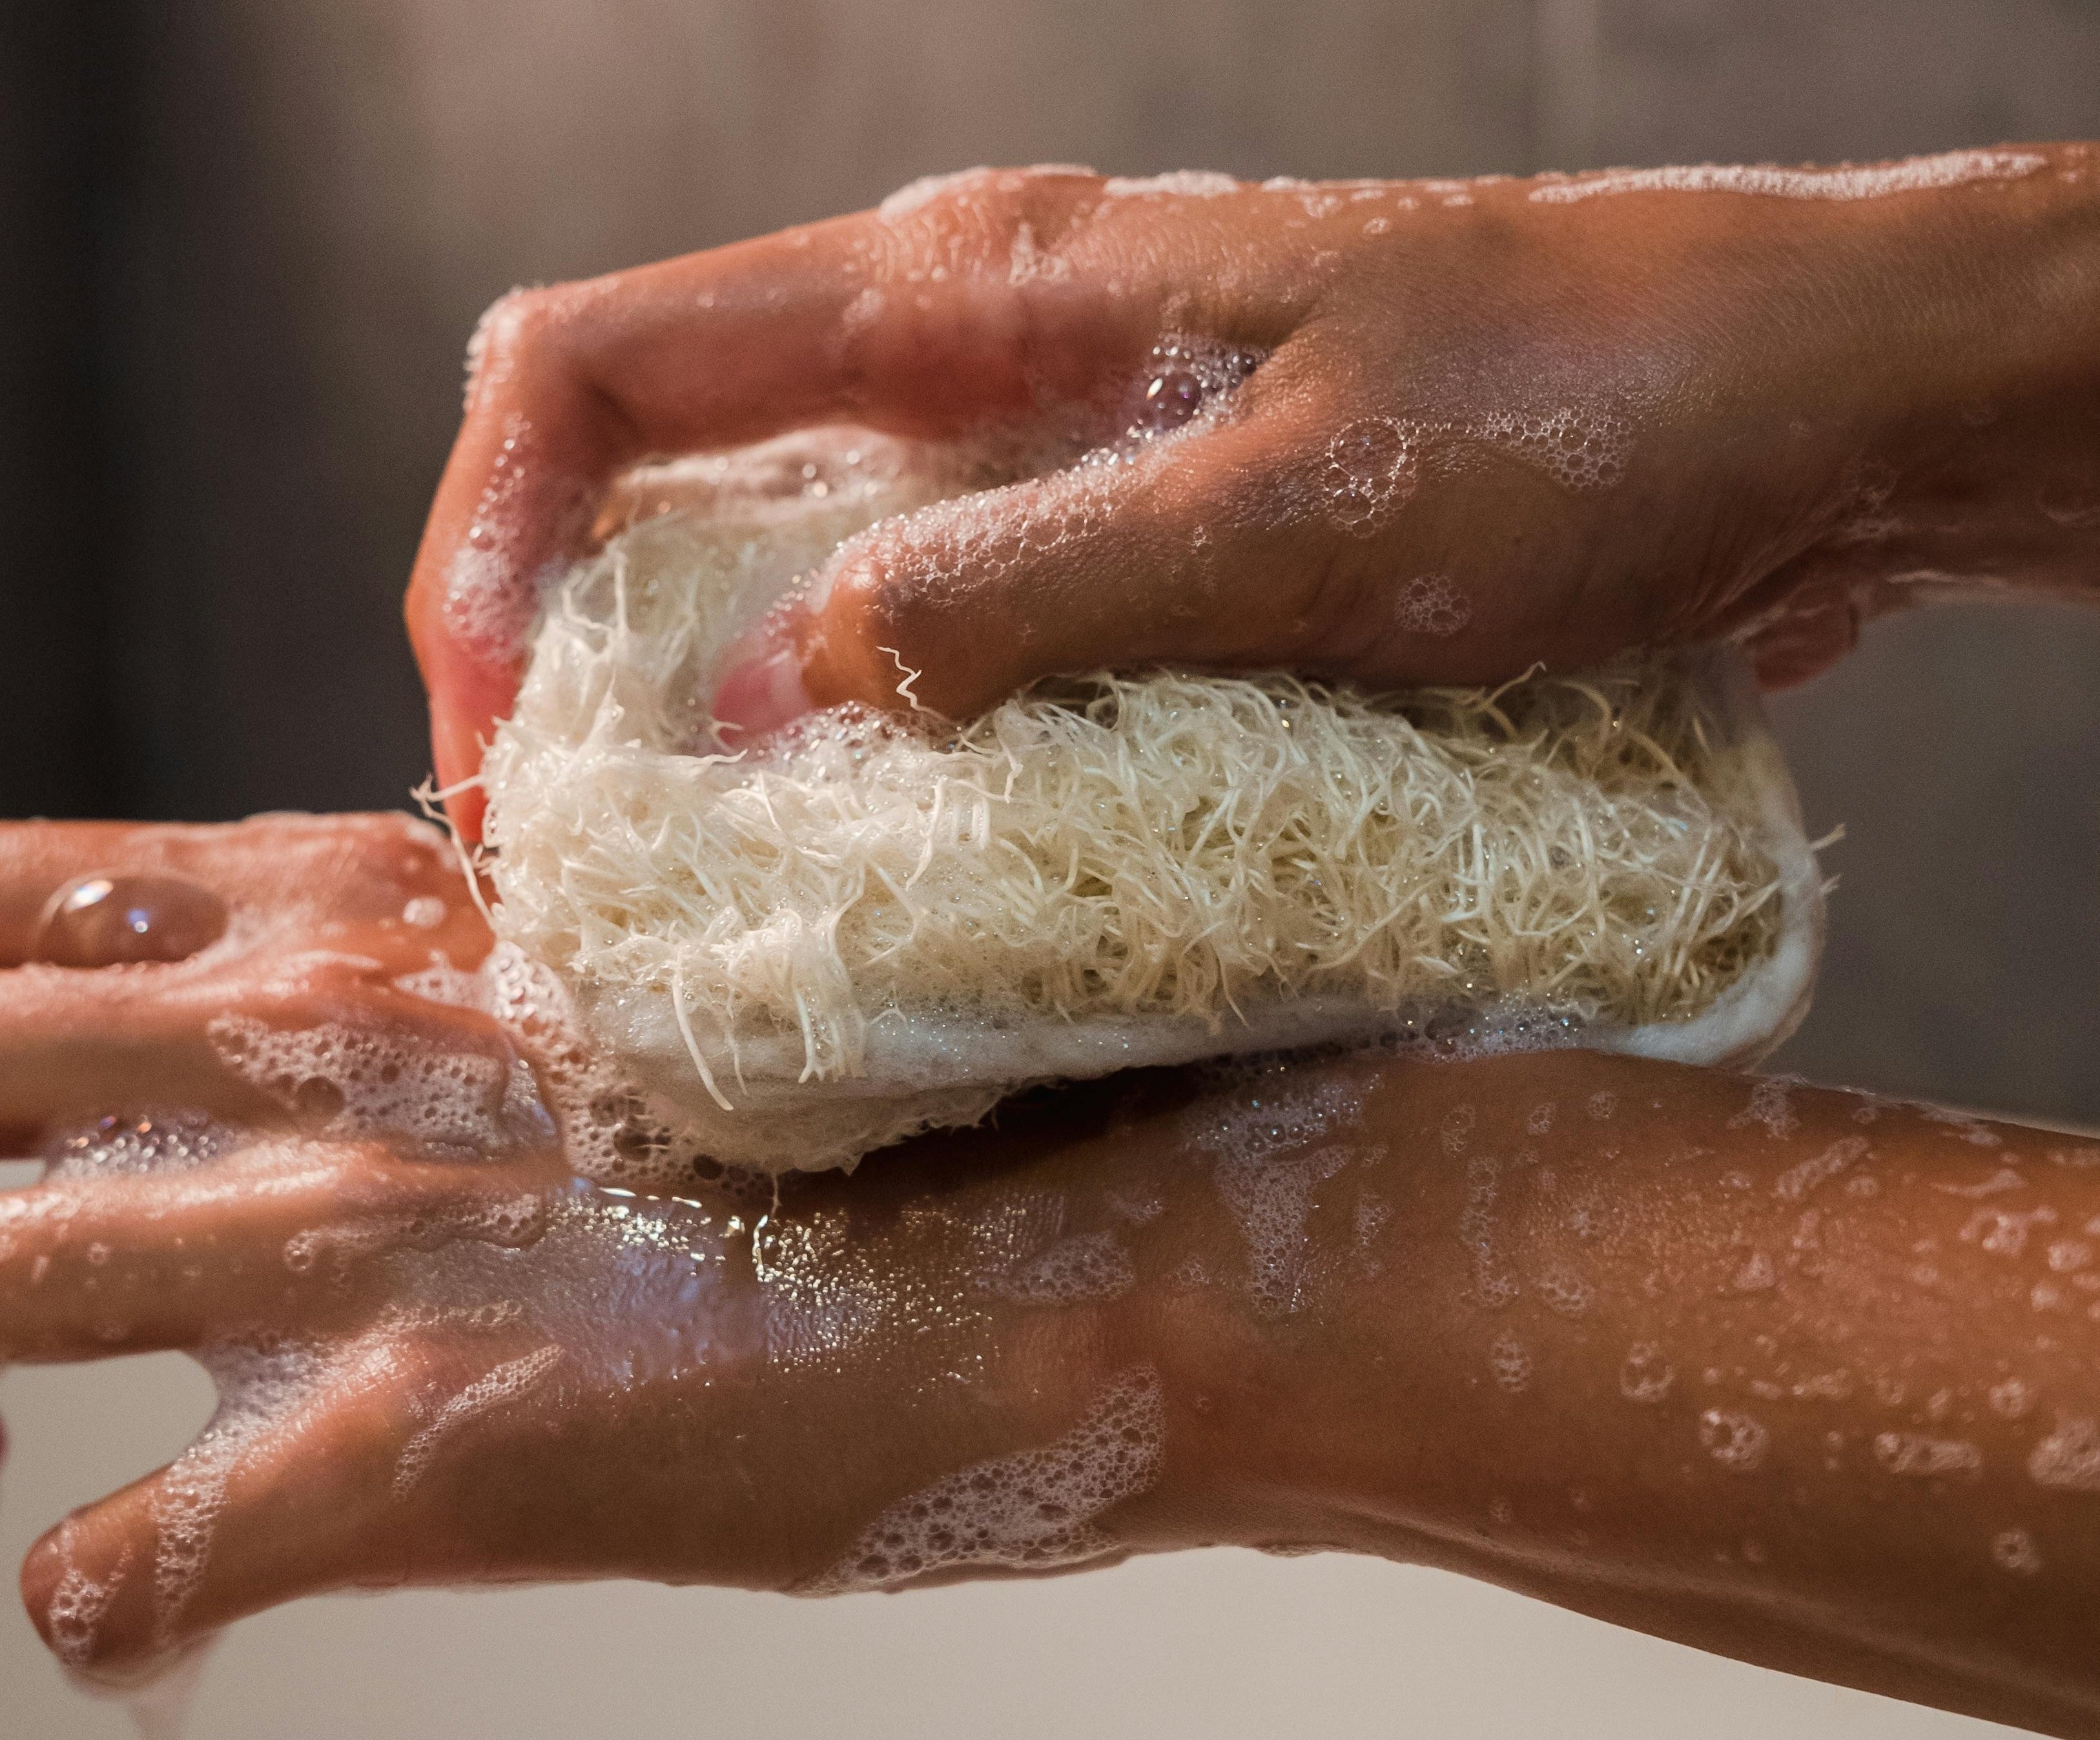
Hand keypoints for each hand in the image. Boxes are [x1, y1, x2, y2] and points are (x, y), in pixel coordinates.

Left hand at [0, 812, 1210, 1680]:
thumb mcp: (611, 968)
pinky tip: (154, 1607)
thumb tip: (289, 1048)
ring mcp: (354, 1247)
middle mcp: (314, 1047)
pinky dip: (98, 1605)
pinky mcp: (419, 1454)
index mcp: (358, 906)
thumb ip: (421, 980)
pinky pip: (114, 1570)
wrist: (1091, 1238)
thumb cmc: (887, 1101)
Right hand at [409, 149, 2099, 837]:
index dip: (485, 542)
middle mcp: (966, 358)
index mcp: (968, 294)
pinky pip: (906, 637)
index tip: (486, 744)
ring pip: (765, 562)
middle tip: (566, 867)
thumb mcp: (1300, 519)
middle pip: (647, 469)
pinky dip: (847, 750)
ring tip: (681, 901)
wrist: (1797, 408)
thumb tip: (782, 689)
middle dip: (558, 654)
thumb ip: (1029, 593)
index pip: (596, 364)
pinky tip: (868, 872)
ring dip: (693, 720)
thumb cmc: (1587, 414)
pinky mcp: (1111, 548)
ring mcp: (1036, 454)